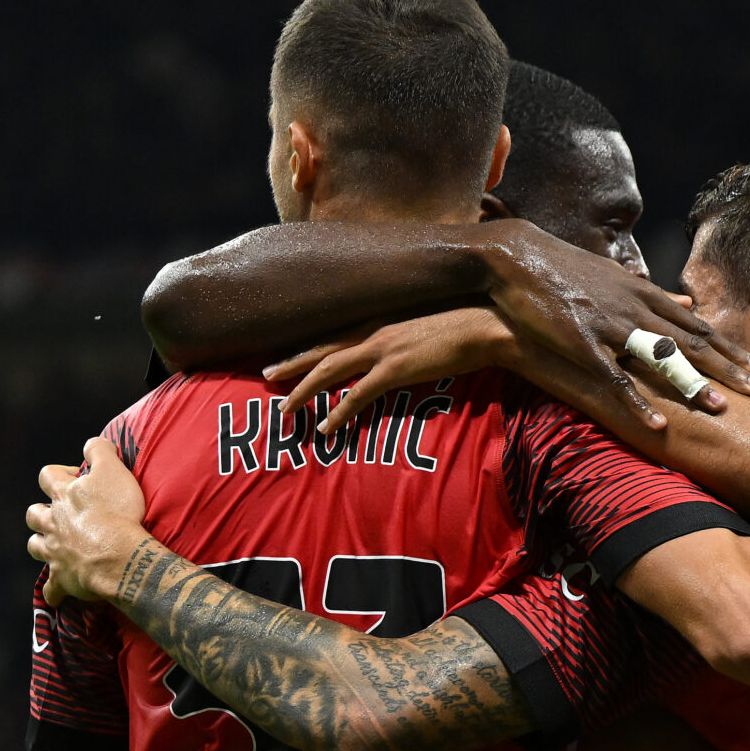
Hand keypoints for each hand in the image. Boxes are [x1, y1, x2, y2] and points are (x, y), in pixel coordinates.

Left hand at [26, 437, 149, 605]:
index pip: (47, 476)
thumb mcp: (113, 470)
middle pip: (33, 514)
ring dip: (41, 544)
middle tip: (62, 515)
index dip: (59, 474)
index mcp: (62, 496)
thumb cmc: (118, 512)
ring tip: (55, 545)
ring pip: (35, 546)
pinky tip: (59, 593)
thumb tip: (91, 444)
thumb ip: (99, 450)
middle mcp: (53, 523)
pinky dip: (54, 591)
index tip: (79, 478)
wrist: (121, 556)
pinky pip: (52, 589)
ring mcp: (55, 552)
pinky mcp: (63, 578)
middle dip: (43, 512)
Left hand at [271, 307, 519, 435]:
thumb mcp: (424, 328)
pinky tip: (325, 428)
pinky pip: (358, 394)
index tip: (286, 356)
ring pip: (329, 369)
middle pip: (321, 349)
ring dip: (304, 390)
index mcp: (380, 322)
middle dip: (291, 364)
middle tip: (265, 376)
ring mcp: (382, 350)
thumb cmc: (462, 326)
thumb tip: (399, 351)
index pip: (333, 335)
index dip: (307, 347)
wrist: (484, 326)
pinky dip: (338, 412)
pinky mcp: (395, 369)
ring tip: (284, 408)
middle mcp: (374, 332)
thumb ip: (404, 338)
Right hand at [477, 218, 749, 425]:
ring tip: (721, 409)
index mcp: (644, 294)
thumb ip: (653, 293)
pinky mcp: (582, 343)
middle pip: (690, 342)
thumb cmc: (566, 270)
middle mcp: (635, 308)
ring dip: (692, 384)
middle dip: (726, 368)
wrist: (516, 258)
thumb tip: (687, 301)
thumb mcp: (616, 277)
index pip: (696, 326)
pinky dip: (638, 403)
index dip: (727, 348)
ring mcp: (610, 325)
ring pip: (661, 358)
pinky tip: (657, 424)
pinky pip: (615, 379)